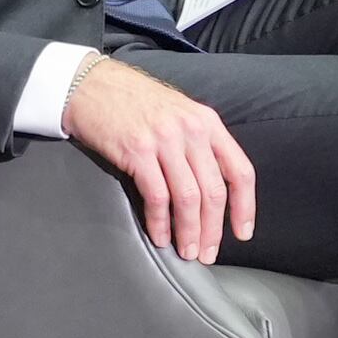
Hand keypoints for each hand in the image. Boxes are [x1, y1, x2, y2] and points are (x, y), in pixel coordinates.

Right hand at [59, 53, 255, 263]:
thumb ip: (198, 144)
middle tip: (207, 253)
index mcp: (207, 123)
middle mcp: (191, 131)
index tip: (242, 233)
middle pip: (214, 191)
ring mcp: (164, 140)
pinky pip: (157, 197)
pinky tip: (159, 236)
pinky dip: (160, 223)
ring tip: (186, 252)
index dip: (245, 206)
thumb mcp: (179, 113)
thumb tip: (211, 190)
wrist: (93, 85)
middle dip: (213, 229)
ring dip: (189, 231)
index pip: (239, 170)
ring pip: (188, 198)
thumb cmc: (135, 102)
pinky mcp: (137, 151)